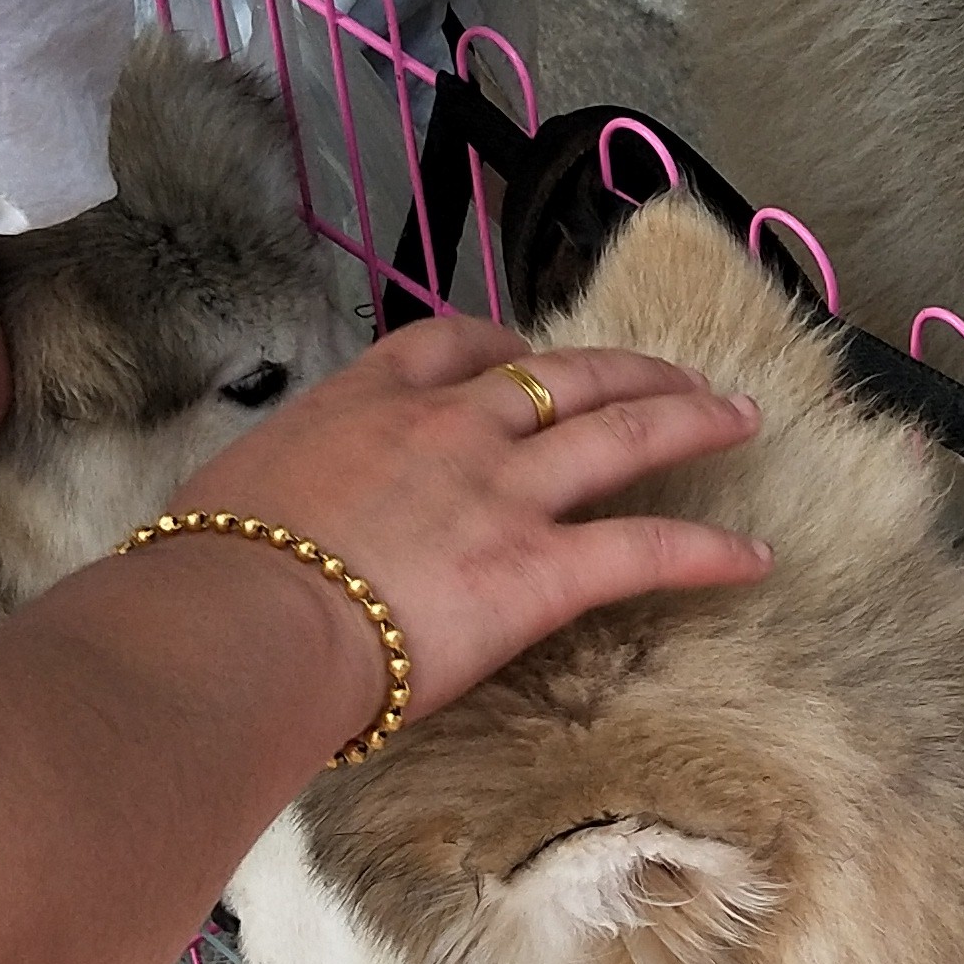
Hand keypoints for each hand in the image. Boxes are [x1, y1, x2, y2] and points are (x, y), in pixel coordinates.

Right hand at [167, 314, 771, 732]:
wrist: (239, 618)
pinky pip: (647, 548)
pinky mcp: (540, 567)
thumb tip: (258, 534)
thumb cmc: (208, 573)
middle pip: (561, 373)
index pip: (449, 345)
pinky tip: (755, 558)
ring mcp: (501, 490)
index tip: (528, 352)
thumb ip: (275, 496)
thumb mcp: (231, 495)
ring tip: (739, 417)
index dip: (503, 346)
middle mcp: (447, 427)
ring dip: (691, 419)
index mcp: (364, 403)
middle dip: (627, 369)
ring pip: (623, 432)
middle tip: (676, 374)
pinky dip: (710, 550)